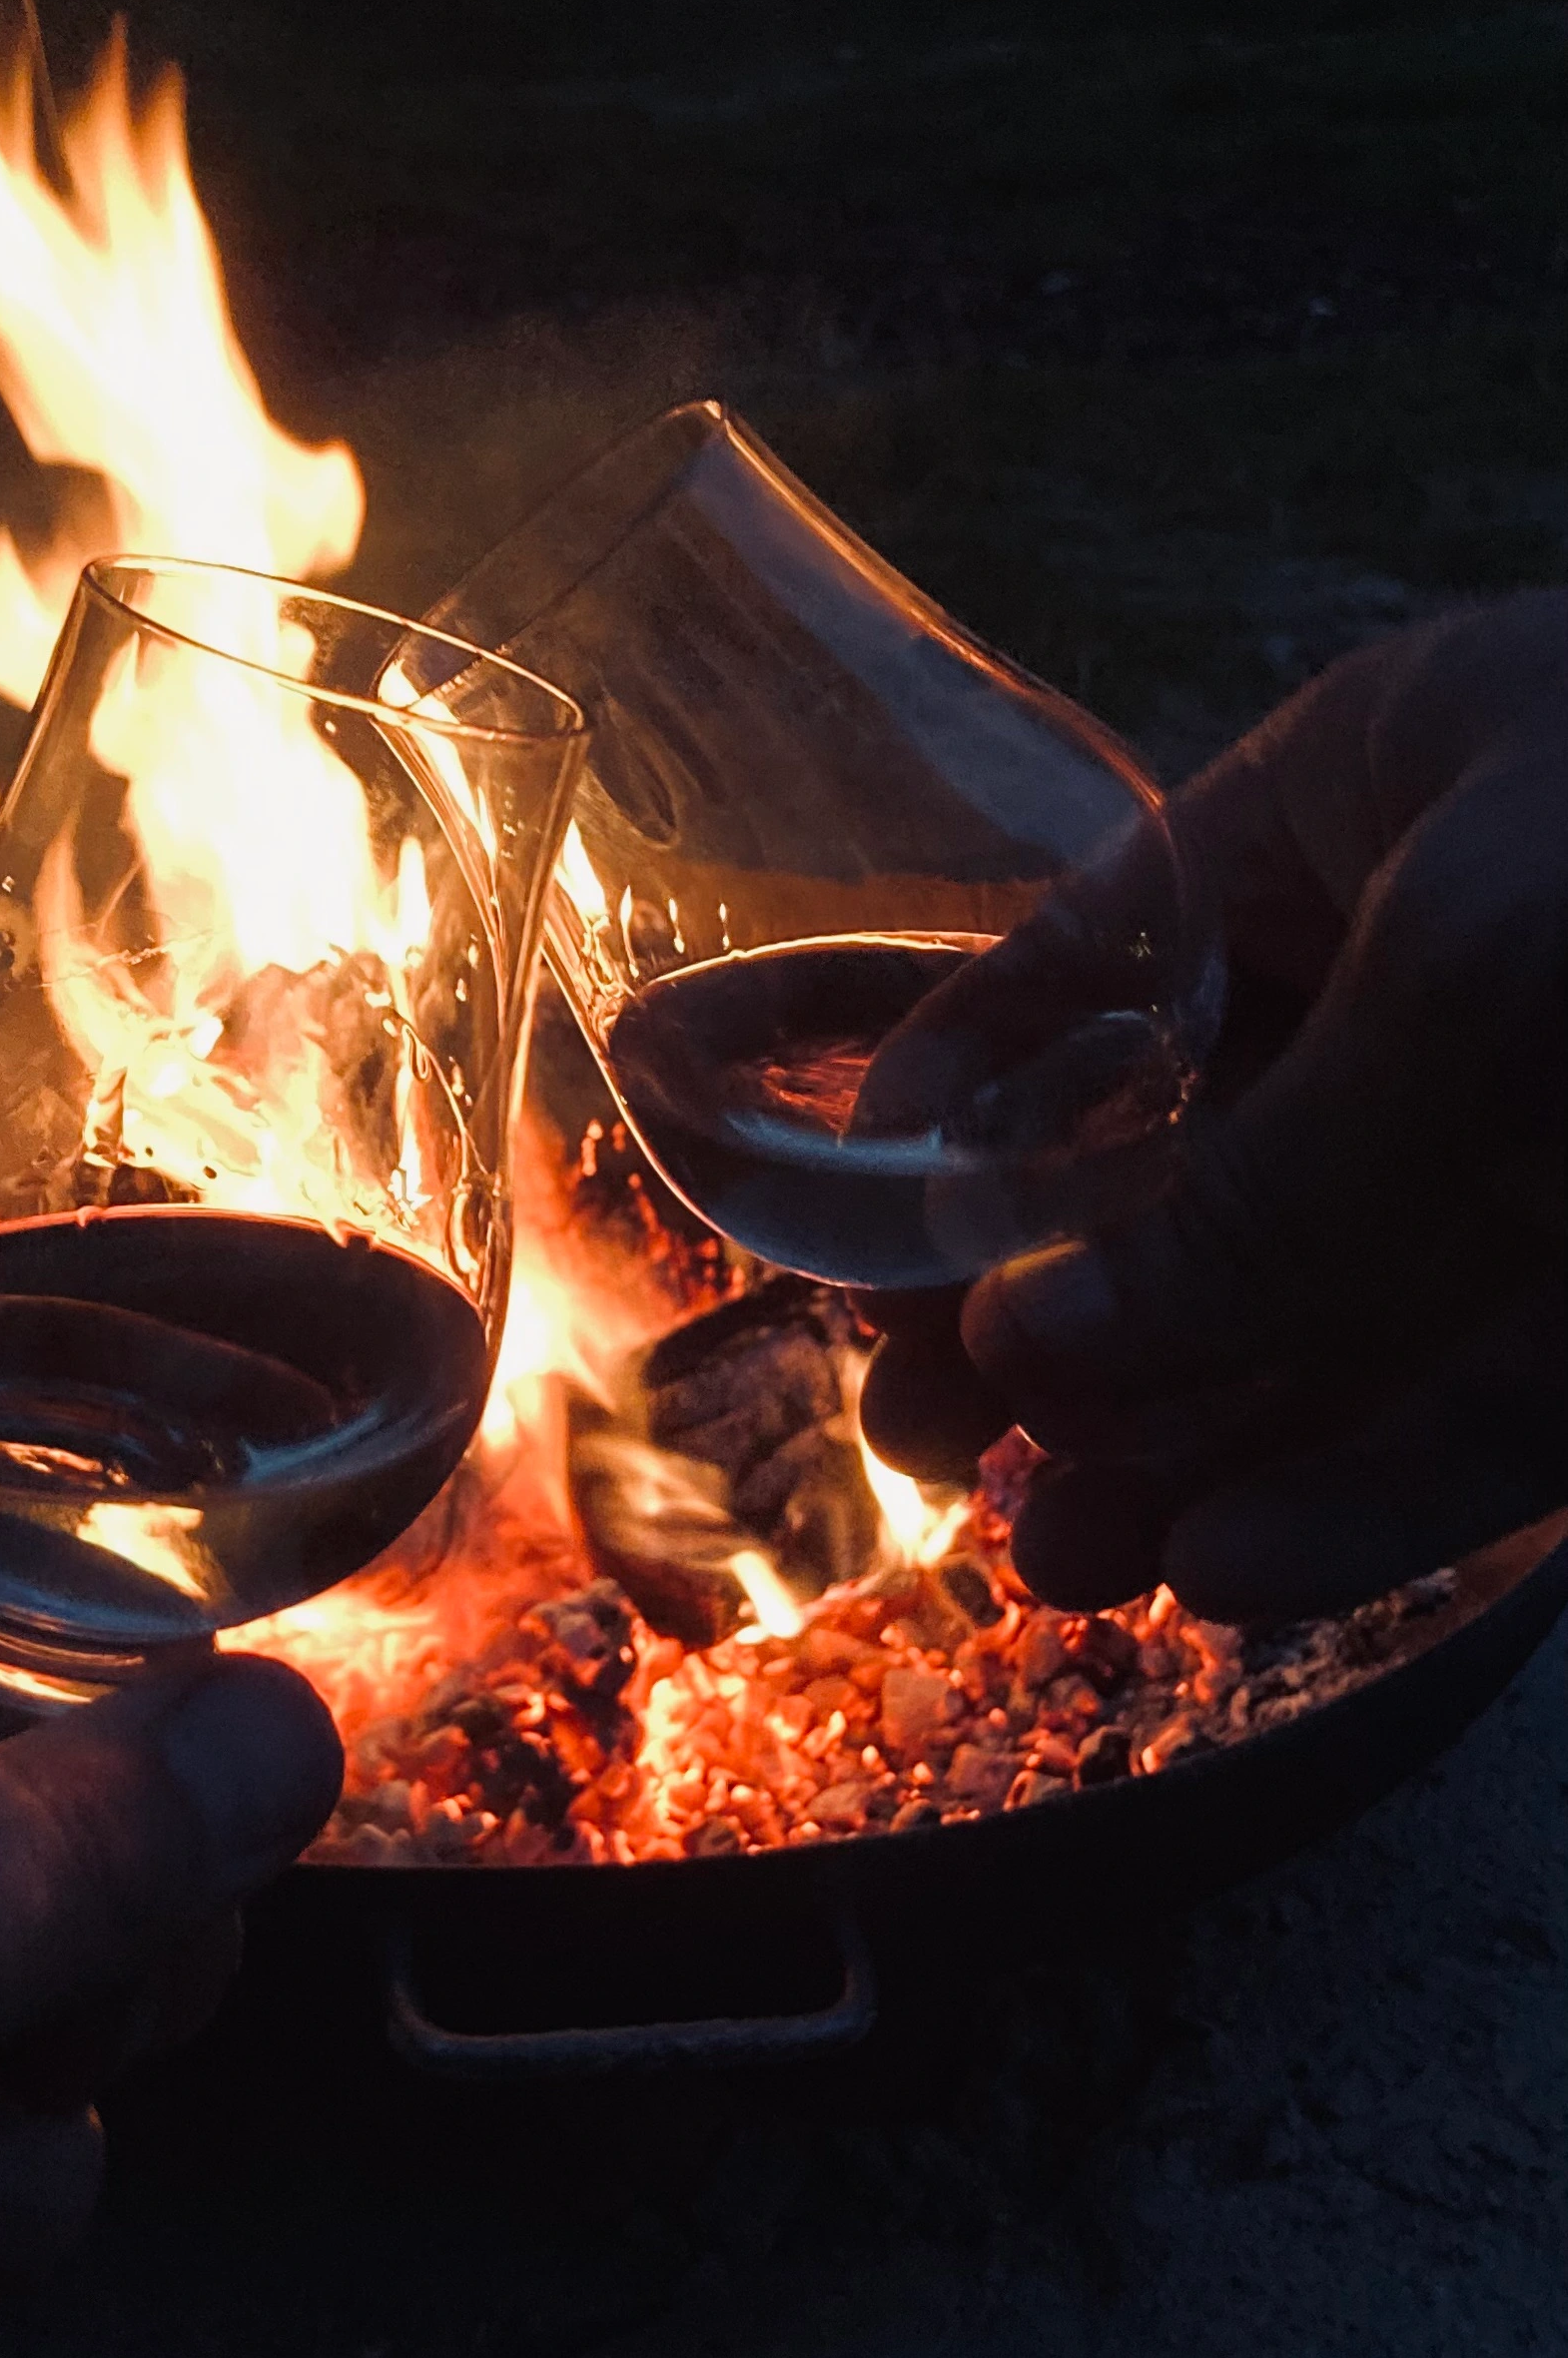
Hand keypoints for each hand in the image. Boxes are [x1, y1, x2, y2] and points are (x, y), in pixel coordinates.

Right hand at [860, 594, 1567, 1616]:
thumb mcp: (1471, 974)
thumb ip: (1251, 1184)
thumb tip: (1029, 1345)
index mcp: (1402, 792)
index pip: (1126, 946)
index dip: (981, 1085)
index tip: (855, 1227)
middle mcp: (1480, 967)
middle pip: (1223, 1168)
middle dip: (1077, 1317)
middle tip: (927, 1452)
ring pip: (1351, 1320)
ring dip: (1200, 1441)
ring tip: (1051, 1562)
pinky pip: (1500, 1407)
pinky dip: (1374, 1491)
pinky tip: (1239, 1565)